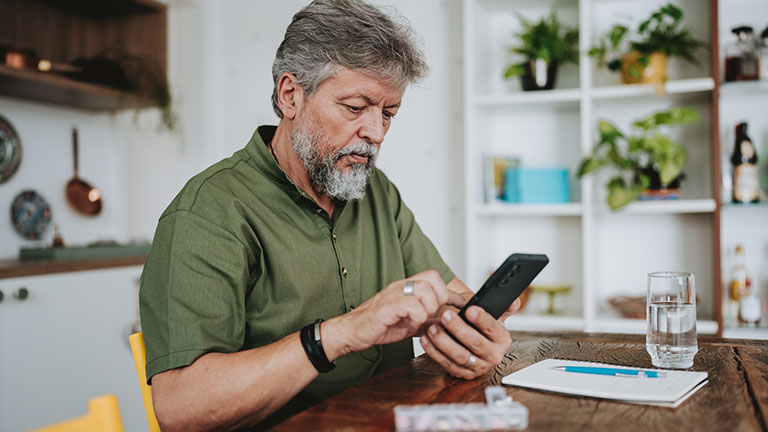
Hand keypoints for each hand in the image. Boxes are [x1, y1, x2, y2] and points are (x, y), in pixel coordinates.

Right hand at [324, 270, 463, 357]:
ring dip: (427, 310)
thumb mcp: (409, 323)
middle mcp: (400, 286)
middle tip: (429, 315)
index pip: (433, 276)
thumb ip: (426, 321)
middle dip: (438, 301)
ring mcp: (393, 294)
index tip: (449, 309)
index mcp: (406, 287)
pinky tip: (408, 324)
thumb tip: (445, 324)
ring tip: (417, 321)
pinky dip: (417, 318)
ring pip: (425, 291)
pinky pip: (413, 306)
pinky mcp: (387, 307)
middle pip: (432, 279)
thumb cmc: (378, 325)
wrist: (352, 332)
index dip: (446, 293)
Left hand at [419, 305, 512, 379]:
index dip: (482, 319)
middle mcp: (492, 355)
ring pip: (459, 355)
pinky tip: (426, 339)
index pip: (493, 329)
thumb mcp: (496, 315)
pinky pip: (446, 363)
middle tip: (446, 315)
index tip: (470, 309)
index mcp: (502, 339)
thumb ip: (505, 306)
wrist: (475, 343)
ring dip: (444, 341)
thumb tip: (513, 300)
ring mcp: (477, 366)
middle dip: (458, 328)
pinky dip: (434, 351)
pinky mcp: (463, 373)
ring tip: (433, 327)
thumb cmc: (483, 328)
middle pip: (475, 343)